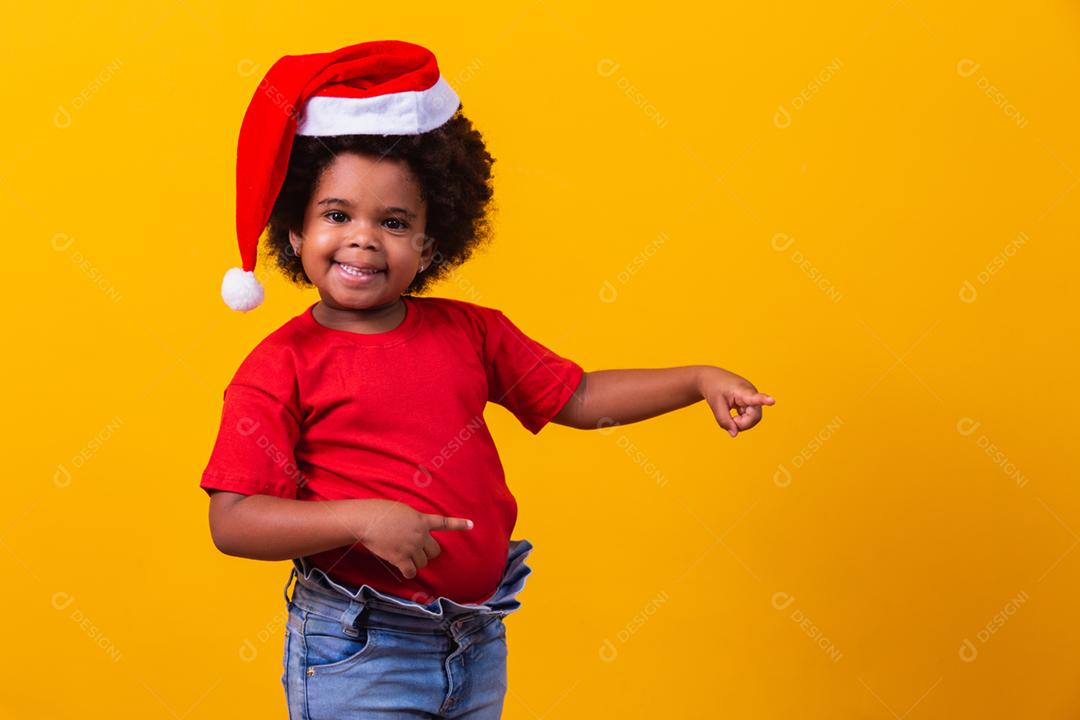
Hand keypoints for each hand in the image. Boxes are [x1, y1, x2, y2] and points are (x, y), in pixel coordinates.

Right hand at [352, 498, 473, 578]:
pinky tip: (403, 568)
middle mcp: (420, 535)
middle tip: (417, 551)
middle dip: (428, 553)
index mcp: (421, 520)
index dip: (459, 524)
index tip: (471, 525)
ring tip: (404, 555)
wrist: (367, 520)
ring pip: (423, 563)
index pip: (444, 523)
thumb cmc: (380, 512)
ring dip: (416, 562)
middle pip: (435, 551)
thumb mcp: (403, 511)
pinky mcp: (400, 558)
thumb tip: (417, 529)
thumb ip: (414, 520)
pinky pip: (411, 572)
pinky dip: (408, 572)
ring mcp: (411, 547)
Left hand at [697, 366, 774, 437]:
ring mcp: (752, 398)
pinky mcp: (749, 402)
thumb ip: (724, 420)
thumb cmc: (713, 387)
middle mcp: (751, 394)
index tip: (772, 401)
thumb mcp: (715, 404)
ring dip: (741, 422)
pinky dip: (740, 420)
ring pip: (753, 418)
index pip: (754, 397)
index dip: (764, 400)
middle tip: (730, 420)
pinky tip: (734, 416)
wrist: (710, 377)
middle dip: (742, 423)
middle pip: (755, 416)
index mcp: (742, 390)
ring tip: (731, 416)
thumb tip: (734, 434)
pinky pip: (750, 417)